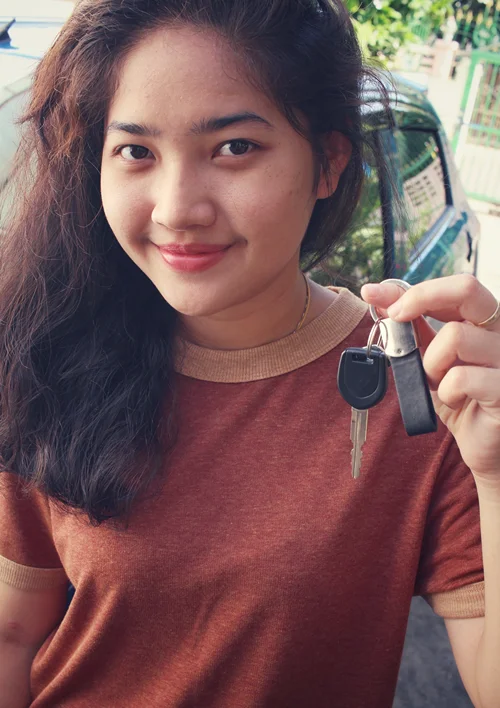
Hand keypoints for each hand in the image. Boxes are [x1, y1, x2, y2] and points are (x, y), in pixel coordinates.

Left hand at [360, 275, 499, 484]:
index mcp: (486, 321)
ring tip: (437, 382)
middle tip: (397, 319)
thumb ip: (411, 327)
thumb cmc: (459, 398)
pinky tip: (453, 401)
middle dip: (421, 298)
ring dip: (431, 363)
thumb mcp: (429, 358)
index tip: (374, 295)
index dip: (413, 287)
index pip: (457, 286)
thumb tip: (378, 297)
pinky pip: (462, 377)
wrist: (484, 444)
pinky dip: (445, 391)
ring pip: (456, 336)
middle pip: (467, 288)